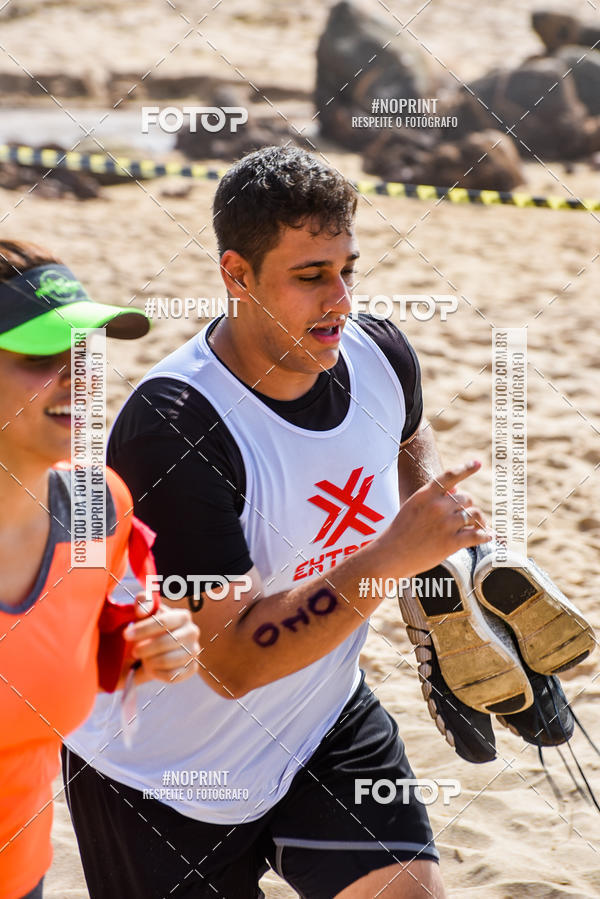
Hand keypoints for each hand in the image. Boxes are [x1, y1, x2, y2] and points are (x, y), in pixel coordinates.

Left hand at [123, 594, 199, 684]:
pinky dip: (157, 674)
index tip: (126, 635)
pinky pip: (172, 676)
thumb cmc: (148, 627)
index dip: (143, 629)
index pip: (163, 622)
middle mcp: (192, 632)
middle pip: (166, 642)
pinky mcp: (192, 669)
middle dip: (145, 648)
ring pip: (168, 660)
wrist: (154, 648)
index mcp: (183, 616)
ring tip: (143, 659)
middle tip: (134, 651)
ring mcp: (194, 651)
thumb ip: (143, 602)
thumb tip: (143, 611)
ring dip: (149, 661)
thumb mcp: (143, 611)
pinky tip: (151, 668)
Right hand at [385, 460, 490, 576]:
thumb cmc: (400, 531)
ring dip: (478, 520)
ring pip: (474, 515)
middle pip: (466, 499)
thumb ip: (432, 499)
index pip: (450, 476)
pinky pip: (477, 535)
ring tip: (480, 526)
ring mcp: (446, 524)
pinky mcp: (451, 542)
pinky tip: (489, 536)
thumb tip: (456, 492)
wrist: (391, 555)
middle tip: (467, 516)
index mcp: (426, 494)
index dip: (466, 468)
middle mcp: (438, 506)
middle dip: (467, 506)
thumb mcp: (412, 507)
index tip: (478, 464)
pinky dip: (485, 535)